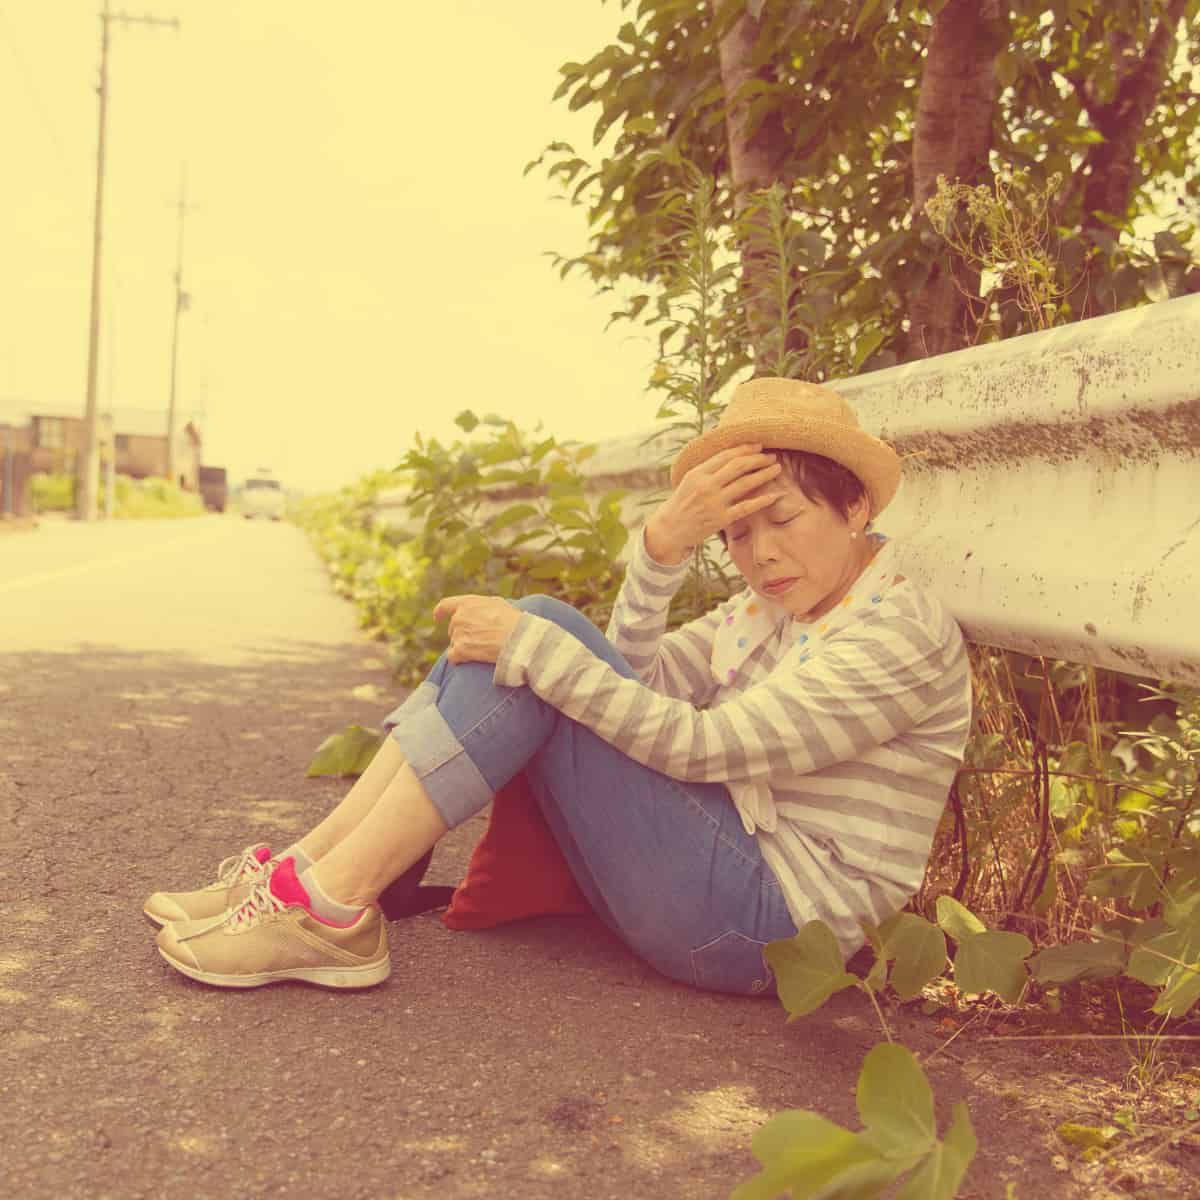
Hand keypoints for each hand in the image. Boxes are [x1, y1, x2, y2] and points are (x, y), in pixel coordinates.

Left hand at [434, 594, 522, 664]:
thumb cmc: (512, 620)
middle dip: (462, 634)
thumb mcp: (497, 604)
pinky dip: (459, 659)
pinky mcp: (460, 649)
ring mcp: (458, 633)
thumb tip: (477, 612)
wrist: (517, 636)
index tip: (437, 617)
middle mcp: (459, 617)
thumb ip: (481, 606)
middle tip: (479, 640)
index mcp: (467, 603)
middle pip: (452, 628)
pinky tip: (469, 660)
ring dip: (464, 647)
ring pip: (454, 643)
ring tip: (481, 649)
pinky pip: (452, 657)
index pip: (446, 605)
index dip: (440, 612)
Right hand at [645, 445, 782, 562]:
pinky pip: (746, 507)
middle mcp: (706, 485)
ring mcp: (714, 502)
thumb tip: (731, 454)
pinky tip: (775, 495)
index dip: (745, 449)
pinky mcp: (720, 519)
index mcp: (698, 473)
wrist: (669, 529)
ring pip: (745, 483)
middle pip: (738, 466)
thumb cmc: (682, 503)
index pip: (726, 455)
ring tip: (777, 468)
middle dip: (758, 459)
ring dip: (764, 474)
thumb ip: (708, 469)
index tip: (759, 446)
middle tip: (772, 456)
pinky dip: (762, 500)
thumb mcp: (690, 480)